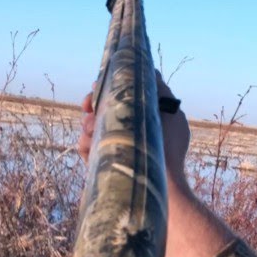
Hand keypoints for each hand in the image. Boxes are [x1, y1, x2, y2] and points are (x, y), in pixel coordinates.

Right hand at [77, 71, 190, 188]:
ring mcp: (115, 149)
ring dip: (88, 125)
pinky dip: (86, 145)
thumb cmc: (168, 150)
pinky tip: (90, 145)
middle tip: (88, 107)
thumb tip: (149, 69)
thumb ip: (159, 90)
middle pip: (102, 110)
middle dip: (93, 106)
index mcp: (145, 118)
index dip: (107, 88)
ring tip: (92, 129)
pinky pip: (88, 149)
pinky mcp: (103, 166)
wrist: (160, 188)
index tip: (96, 86)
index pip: (122, 97)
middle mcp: (129, 132)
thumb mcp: (170, 113)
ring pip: (91, 128)